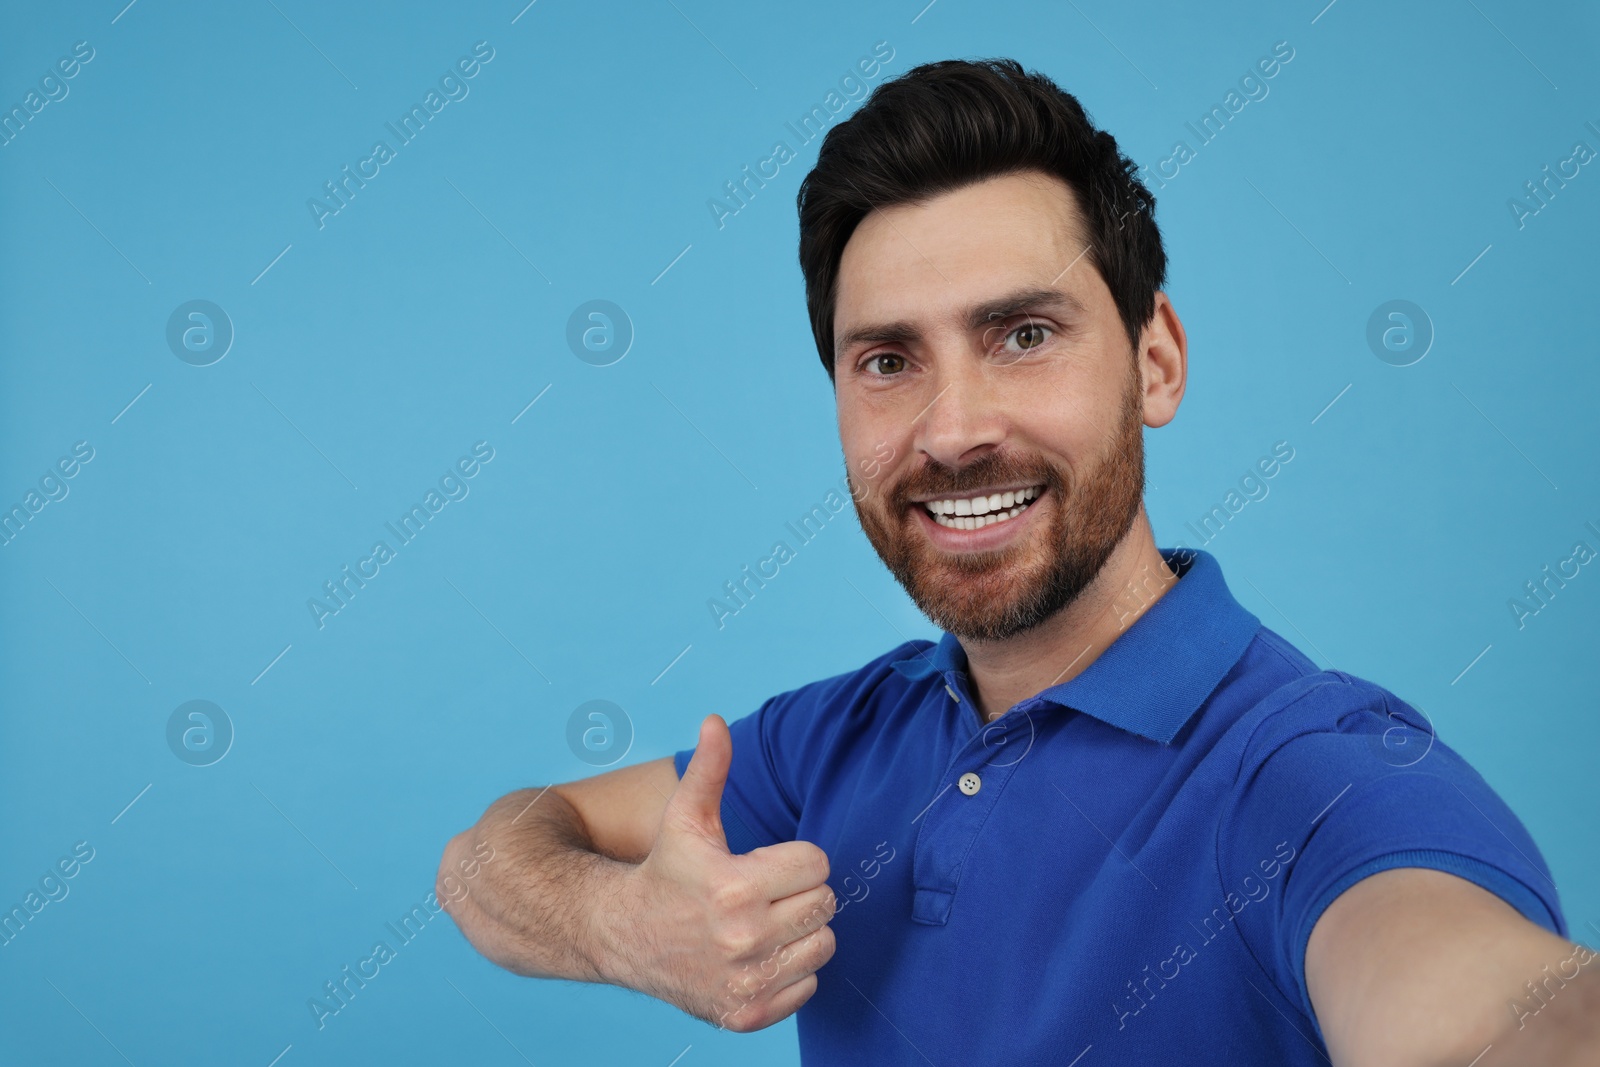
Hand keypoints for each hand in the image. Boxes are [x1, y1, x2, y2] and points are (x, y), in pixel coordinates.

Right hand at [602, 714, 836, 1031]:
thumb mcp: (685, 818)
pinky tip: (756, 956)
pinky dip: (790, 972)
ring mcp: (745, 982)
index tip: (764, 863)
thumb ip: (710, 770)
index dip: (794, 858)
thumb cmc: (665, 871)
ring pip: (823, 945)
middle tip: (765, 893)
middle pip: (825, 904)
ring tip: (763, 923)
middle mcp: (742, 940)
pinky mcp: (746, 1014)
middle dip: (800, 892)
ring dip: (801, 932)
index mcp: (734, 887)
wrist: (623, 937)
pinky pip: (808, 987)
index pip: (816, 863)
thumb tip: (715, 721)